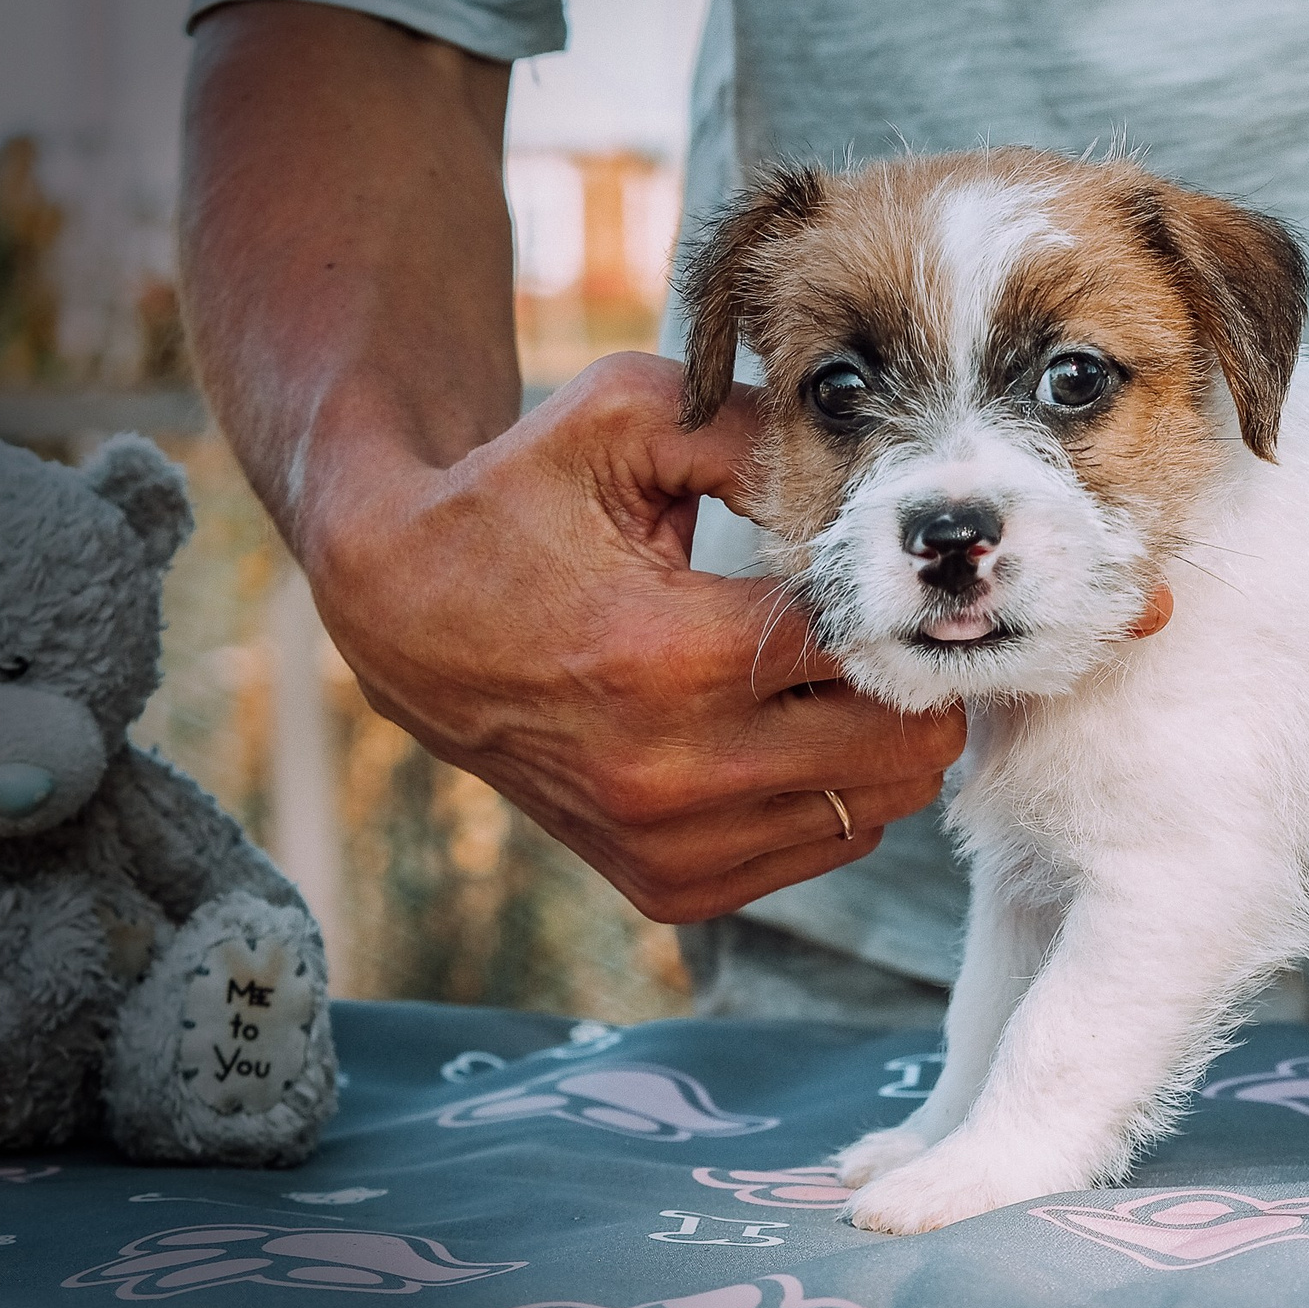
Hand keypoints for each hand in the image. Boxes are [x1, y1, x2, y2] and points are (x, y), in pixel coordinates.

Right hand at [298, 353, 965, 922]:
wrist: (399, 608)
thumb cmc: (517, 498)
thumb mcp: (625, 420)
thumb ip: (756, 436)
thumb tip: (874, 475)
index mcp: (667, 656)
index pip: (867, 649)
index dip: (899, 603)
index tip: (893, 571)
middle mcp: (670, 772)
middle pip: (896, 746)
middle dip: (909, 675)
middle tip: (888, 623)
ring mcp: (667, 843)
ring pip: (876, 806)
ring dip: (879, 738)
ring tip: (833, 672)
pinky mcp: (666, 886)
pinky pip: (825, 846)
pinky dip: (834, 789)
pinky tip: (790, 726)